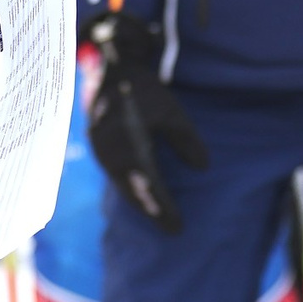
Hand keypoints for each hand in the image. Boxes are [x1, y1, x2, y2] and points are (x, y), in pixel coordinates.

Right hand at [86, 11, 207, 233]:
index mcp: (127, 133)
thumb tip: (202, 168)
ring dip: (141, 204)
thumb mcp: (171, 110)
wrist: (112, 72)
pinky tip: (147, 206)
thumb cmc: (145, 92)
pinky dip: (132, 192)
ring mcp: (101, 148)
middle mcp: (110, 144)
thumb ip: (186, 138)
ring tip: (162, 223)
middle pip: (131, 185)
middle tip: (173, 230)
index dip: (160, 200)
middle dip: (152, 209)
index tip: (177, 221)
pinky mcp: (100, 151)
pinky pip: (116, 177)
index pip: (144, 175)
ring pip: (122, 184)